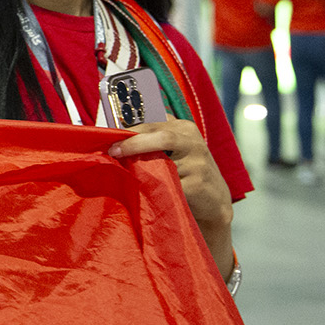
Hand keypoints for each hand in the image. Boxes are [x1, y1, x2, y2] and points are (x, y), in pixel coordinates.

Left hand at [109, 118, 233, 275]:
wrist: (214, 201)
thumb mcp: (175, 149)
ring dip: (142, 168)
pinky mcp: (198, 184)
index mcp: (185, 128)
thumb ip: (153, 138)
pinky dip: (155, 186)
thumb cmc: (185, 171)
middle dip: (134, 143)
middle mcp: (194, 142)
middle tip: (113, 151)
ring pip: (164, 163)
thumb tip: (116, 135)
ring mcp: (199, 163)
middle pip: (162, 137)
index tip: (110, 136)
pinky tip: (147, 188)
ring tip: (127, 171)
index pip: (155, 122)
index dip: (131, 128)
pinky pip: (169, 184)